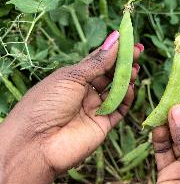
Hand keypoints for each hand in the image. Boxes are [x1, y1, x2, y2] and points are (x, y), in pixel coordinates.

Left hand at [0, 31, 142, 183]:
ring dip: (127, 79)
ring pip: (116, 92)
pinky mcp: (103, 124)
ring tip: (136, 69)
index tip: (128, 41)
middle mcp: (85, 93)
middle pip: (109, 75)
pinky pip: (119, 110)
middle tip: (138, 52)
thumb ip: (97, 62)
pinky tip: (131, 88)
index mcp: (74, 78)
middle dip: (123, 63)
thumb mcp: (71, 77)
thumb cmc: (46, 103)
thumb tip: (114, 40)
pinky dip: (127, 99)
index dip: (113, 51)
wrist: (36, 143)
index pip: (98, 61)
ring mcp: (94, 109)